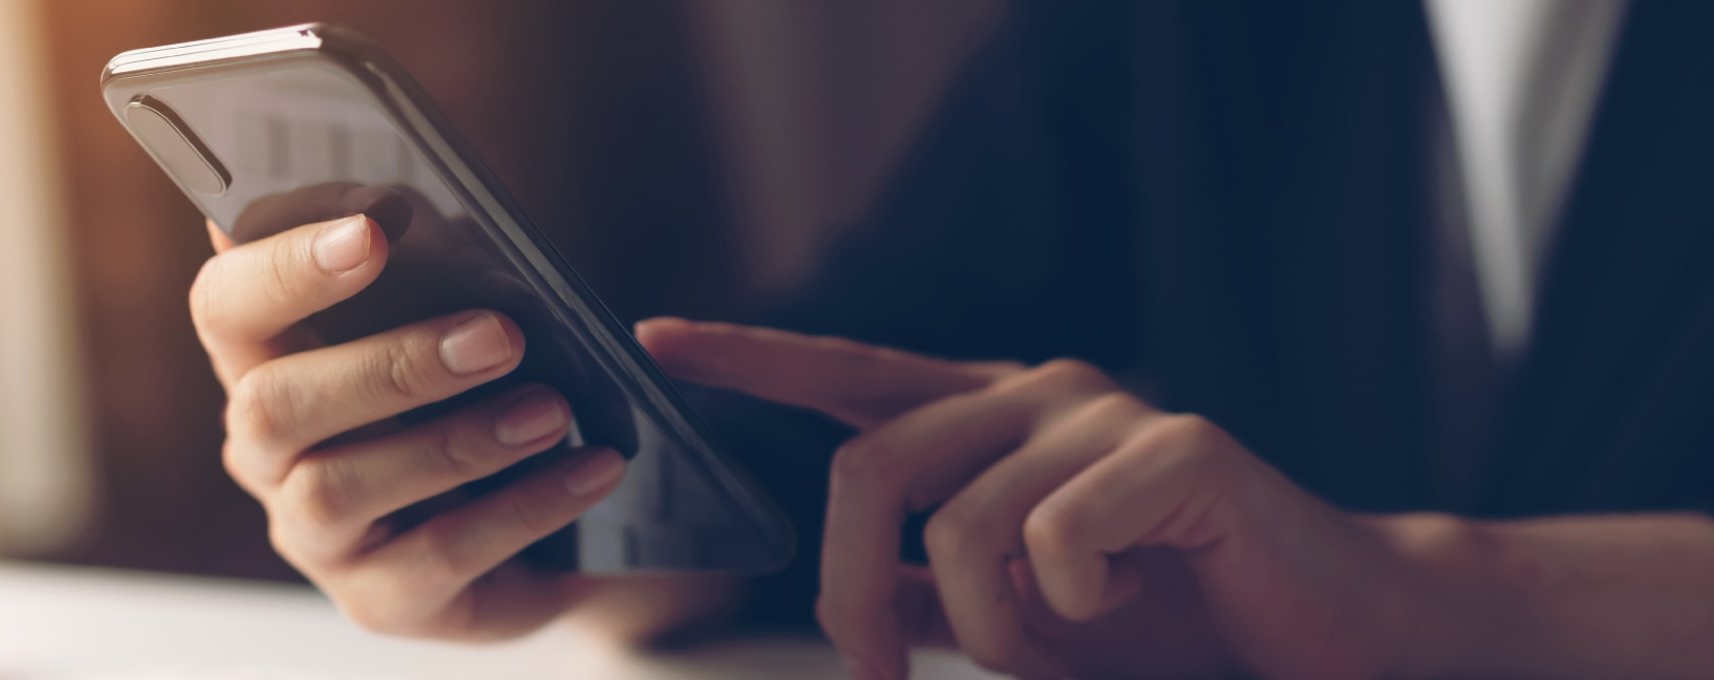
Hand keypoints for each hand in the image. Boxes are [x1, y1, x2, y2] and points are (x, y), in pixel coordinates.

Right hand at [191, 205, 630, 641]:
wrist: (551, 516)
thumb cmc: (483, 387)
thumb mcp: (464, 309)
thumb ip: (435, 259)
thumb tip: (408, 205)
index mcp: (266, 359)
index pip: (226, 305)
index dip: (284, 267)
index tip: (372, 230)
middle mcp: (267, 451)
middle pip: (273, 404)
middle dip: (389, 365)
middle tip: (500, 336)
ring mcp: (314, 534)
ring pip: (342, 487)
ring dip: (458, 440)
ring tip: (552, 408)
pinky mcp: (380, 598)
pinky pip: (439, 554)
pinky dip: (524, 506)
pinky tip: (590, 467)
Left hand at [638, 319, 1414, 678]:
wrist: (1320, 640)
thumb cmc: (1166, 626)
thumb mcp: (1016, 619)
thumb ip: (931, 592)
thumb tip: (851, 598)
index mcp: (988, 421)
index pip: (848, 373)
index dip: (750, 356)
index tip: (658, 341)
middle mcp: (1035, 394)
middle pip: (868, 470)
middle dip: (848, 595)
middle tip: (879, 678)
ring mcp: (1105, 413)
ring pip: (959, 524)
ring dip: (989, 629)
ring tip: (1057, 646)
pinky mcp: (1179, 448)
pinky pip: (1058, 536)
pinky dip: (1072, 609)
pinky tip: (1126, 604)